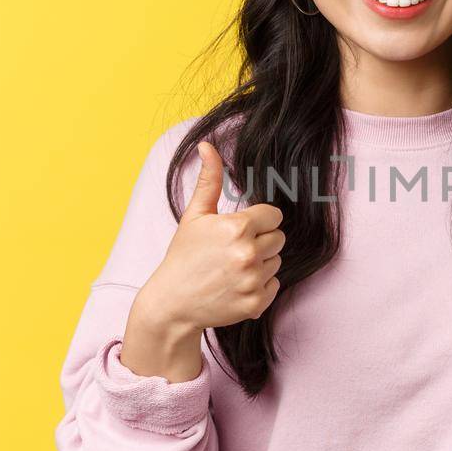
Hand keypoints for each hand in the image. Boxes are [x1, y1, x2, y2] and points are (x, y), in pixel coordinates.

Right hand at [130, 140, 285, 343]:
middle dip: (261, 241)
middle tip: (233, 250)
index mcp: (236, 227)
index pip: (274, 215)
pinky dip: (259, 286)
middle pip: (279, 238)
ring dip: (260, 264)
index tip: (240, 230)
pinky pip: (274, 285)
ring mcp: (253, 281)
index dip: (259, 221)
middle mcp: (248, 253)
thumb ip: (209, 180)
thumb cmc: (183, 256)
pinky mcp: (256, 304)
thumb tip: (208, 146)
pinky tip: (236, 286)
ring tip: (232, 268)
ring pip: (277, 262)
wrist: (172, 303)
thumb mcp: (194, 216)